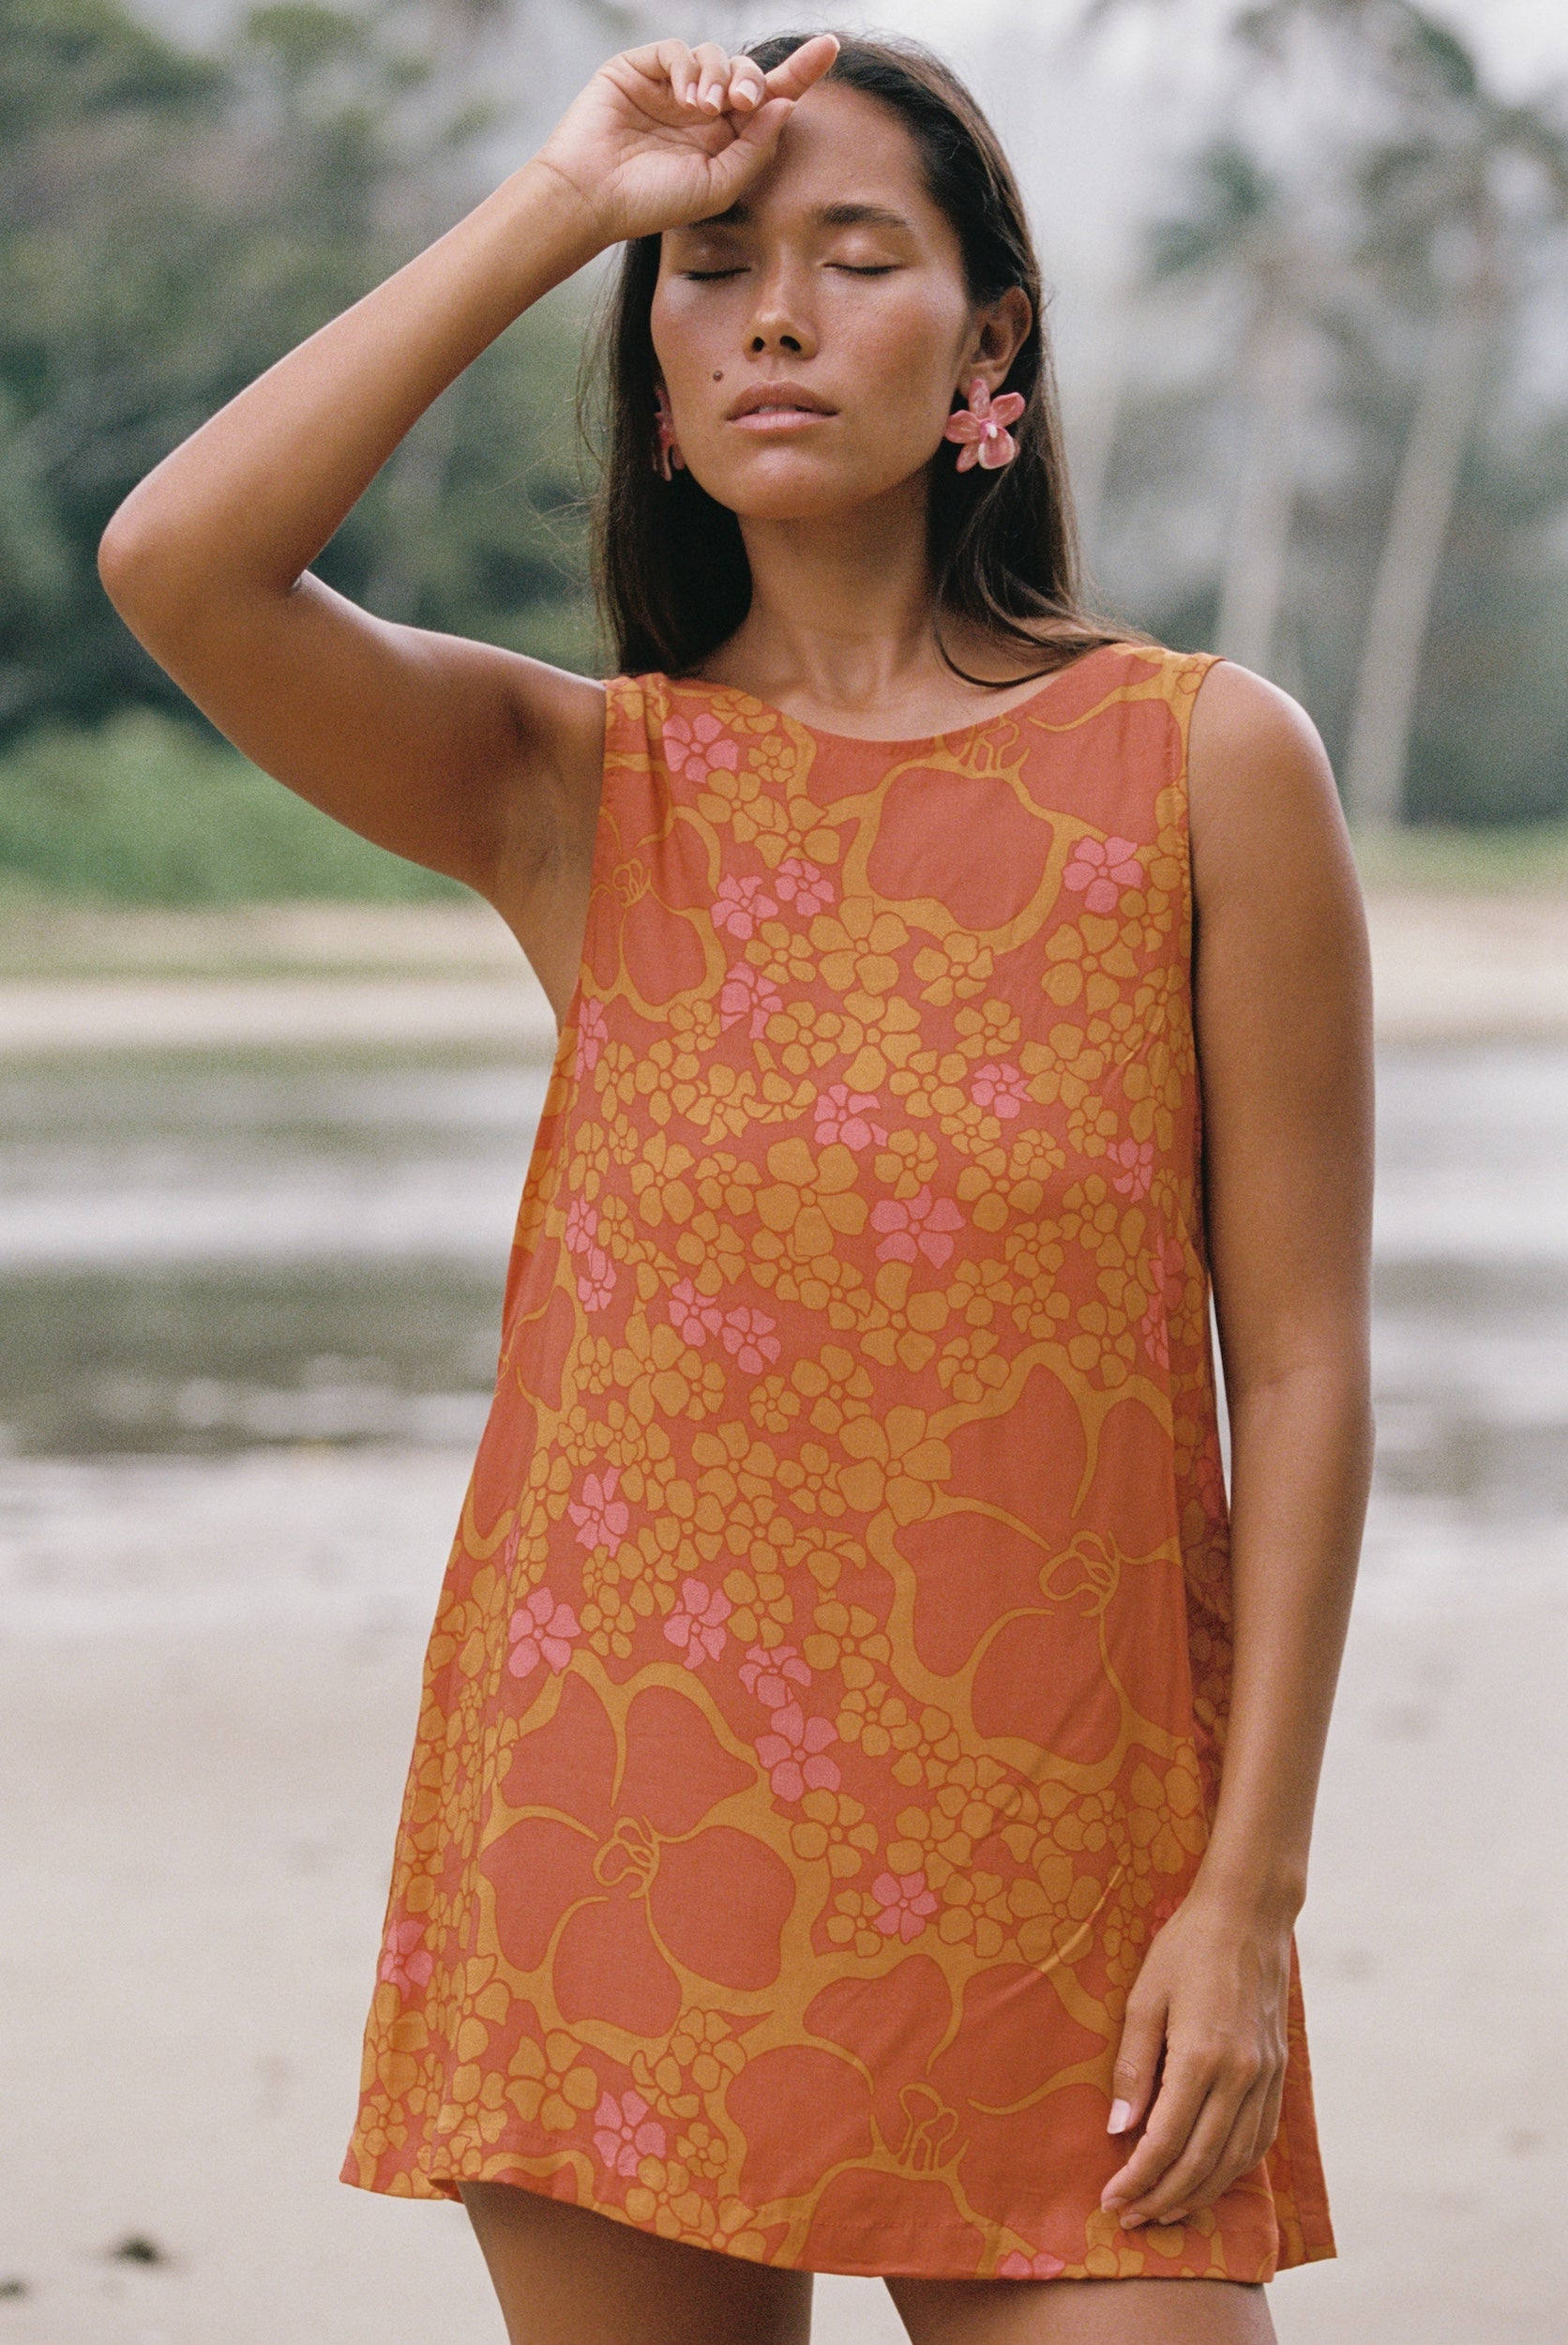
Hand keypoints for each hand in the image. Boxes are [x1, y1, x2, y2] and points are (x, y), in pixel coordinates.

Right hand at [532, 35, 838, 252]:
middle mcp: (701, 110)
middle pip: (748, 72)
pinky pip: (679, 50)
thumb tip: (786, 104)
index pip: (769, 99)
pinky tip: (686, 99)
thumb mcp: (718, 186)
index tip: (830, 48)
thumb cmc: (652, 203)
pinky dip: (689, 67)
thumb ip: (756, 149)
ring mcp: (671, 87)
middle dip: (754, 80)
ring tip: (704, 108)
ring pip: (716, 56)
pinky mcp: (641, 69)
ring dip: (720, 76)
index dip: (800, 72)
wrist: (593, 197)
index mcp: (723, 140)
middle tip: (742, 103)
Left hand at [1098, 1888, 1291, 2229]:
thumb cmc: (1186, 1949)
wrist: (1247, 1915)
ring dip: (1199, 2193)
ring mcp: (1265, 2076)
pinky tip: (1210, 2178)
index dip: (1138, 2178)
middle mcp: (1241, 2075)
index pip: (1167, 2141)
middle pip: (1202, 2161)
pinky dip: (1234, 2168)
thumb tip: (1119, 2130)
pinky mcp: (1279, 2071)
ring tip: (1165, 2209)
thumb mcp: (1144, 1998)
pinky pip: (1260, 2137)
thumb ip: (1133, 2068)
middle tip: (1131, 2218)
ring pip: (1235, 2158)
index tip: (1111, 2200)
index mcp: (1201, 2057)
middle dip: (1164, 2198)